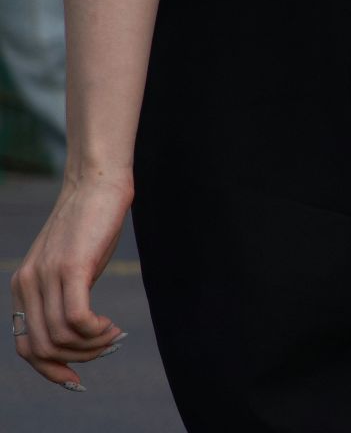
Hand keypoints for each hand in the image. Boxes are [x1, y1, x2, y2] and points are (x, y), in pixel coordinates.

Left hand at [10, 173, 132, 390]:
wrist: (97, 184)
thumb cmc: (91, 224)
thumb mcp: (72, 265)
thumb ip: (65, 294)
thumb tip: (77, 329)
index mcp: (23, 287)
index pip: (25, 346)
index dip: (50, 370)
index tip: (77, 378)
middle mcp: (27, 285)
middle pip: (41, 348)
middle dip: (77, 359)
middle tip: (107, 346)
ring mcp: (46, 276)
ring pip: (60, 337)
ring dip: (92, 346)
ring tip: (113, 334)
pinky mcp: (71, 267)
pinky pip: (76, 319)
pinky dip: (96, 332)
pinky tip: (111, 325)